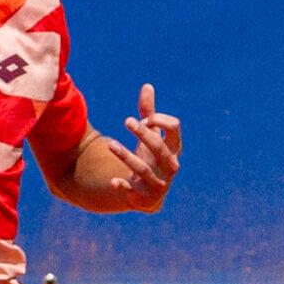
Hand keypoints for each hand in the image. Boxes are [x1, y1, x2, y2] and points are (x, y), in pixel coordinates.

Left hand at [109, 83, 181, 208]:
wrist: (149, 193)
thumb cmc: (151, 158)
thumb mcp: (151, 136)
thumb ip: (149, 113)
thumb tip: (147, 85)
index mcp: (174, 148)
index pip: (174, 129)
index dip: (160, 120)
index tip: (145, 118)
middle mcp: (170, 166)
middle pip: (160, 148)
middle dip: (144, 134)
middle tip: (127, 121)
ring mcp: (159, 183)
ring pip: (144, 169)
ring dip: (126, 156)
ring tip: (109, 143)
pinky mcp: (145, 198)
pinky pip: (134, 192)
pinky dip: (123, 187)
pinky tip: (112, 181)